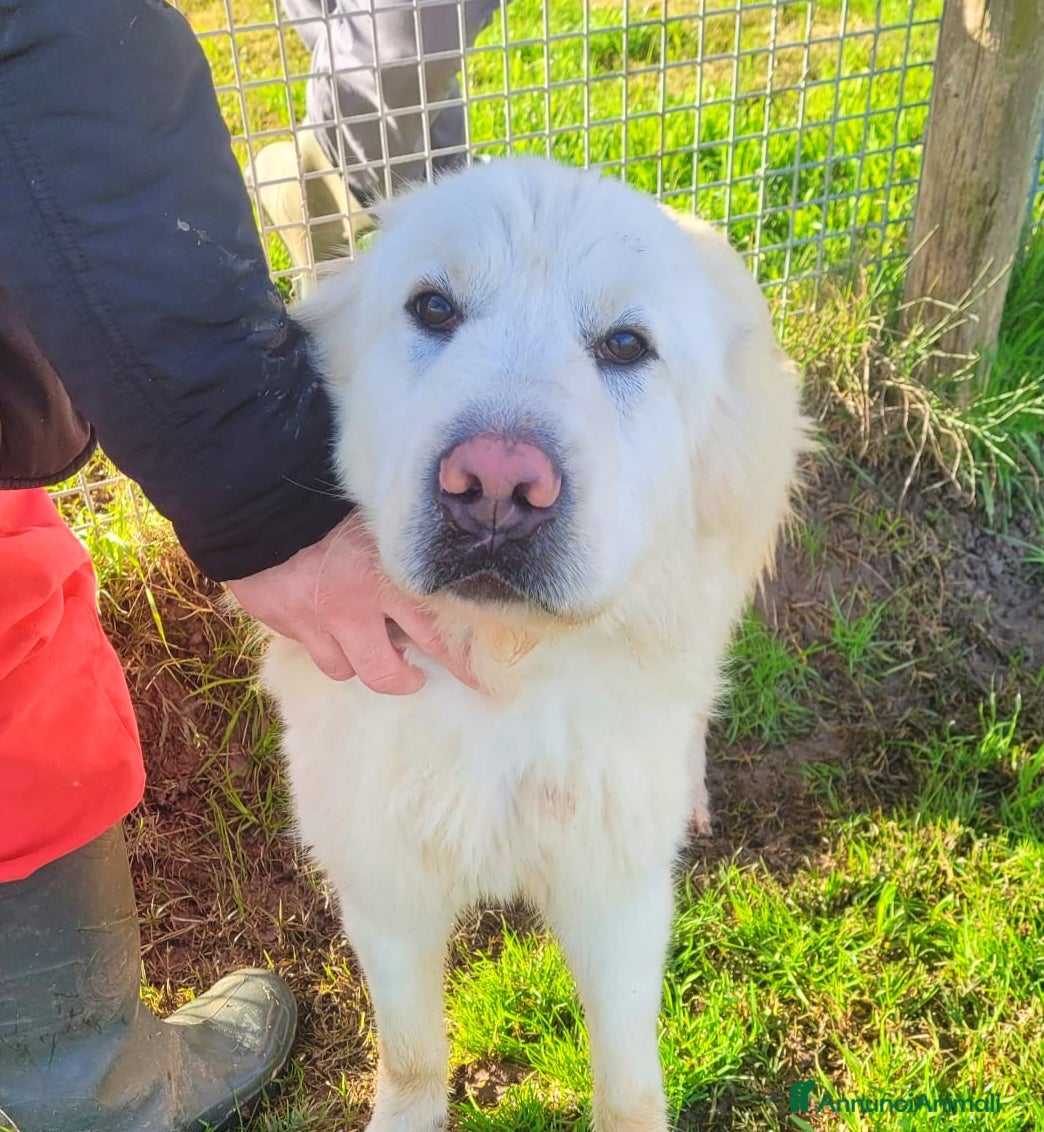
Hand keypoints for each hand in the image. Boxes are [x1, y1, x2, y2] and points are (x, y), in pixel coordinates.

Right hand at [227, 513, 472, 693]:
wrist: (257, 495)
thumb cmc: (330, 500)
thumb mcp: (380, 519)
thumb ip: (404, 553)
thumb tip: (438, 574)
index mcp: (387, 581)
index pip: (436, 637)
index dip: (460, 665)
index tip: (480, 683)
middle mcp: (351, 610)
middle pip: (385, 674)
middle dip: (405, 680)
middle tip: (415, 675)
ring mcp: (312, 621)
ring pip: (343, 669)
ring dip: (358, 660)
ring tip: (366, 643)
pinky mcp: (281, 621)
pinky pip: (308, 647)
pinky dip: (321, 640)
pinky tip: (326, 620)